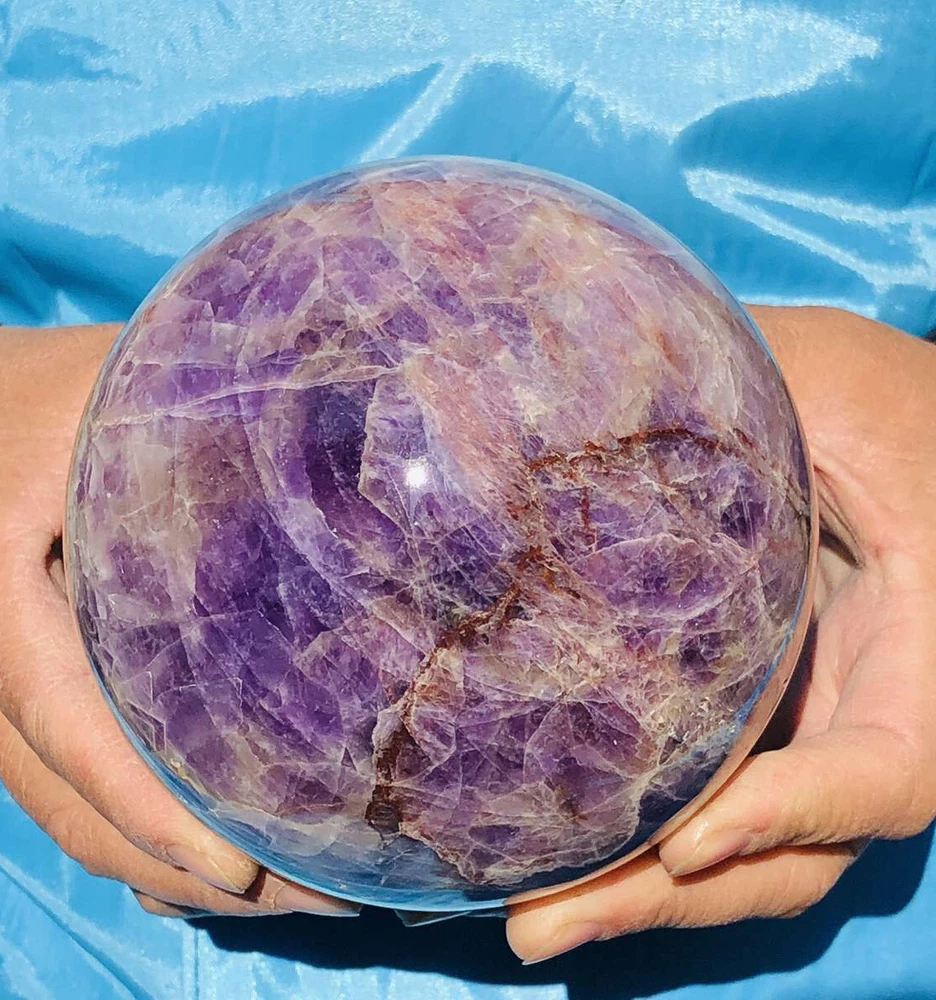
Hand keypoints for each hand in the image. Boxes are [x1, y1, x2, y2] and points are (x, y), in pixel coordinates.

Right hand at [0, 323, 357, 917]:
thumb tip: (314, 435)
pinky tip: (199, 863)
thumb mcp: (89, 389)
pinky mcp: (1, 699)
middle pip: (73, 805)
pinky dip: (127, 837)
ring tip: (282, 896)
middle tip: (311, 898)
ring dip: (162, 868)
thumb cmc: (8, 400)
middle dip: (186, 869)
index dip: (153, 809)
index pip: (71, 727)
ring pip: (63, 814)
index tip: (244, 867)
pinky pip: (57, 789)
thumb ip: (184, 420)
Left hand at [506, 306, 935, 962]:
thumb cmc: (877, 394)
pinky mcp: (760, 718)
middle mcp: (874, 705)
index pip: (887, 768)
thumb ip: (751, 391)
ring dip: (640, 894)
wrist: (891, 427)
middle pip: (793, 848)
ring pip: (746, 851)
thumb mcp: (822, 376)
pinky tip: (546, 851)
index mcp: (920, 640)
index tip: (685, 838)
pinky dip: (637, 840)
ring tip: (526, 920)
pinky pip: (709, 802)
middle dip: (675, 895)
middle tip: (543, 924)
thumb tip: (588, 385)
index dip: (797, 813)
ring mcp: (812, 722)